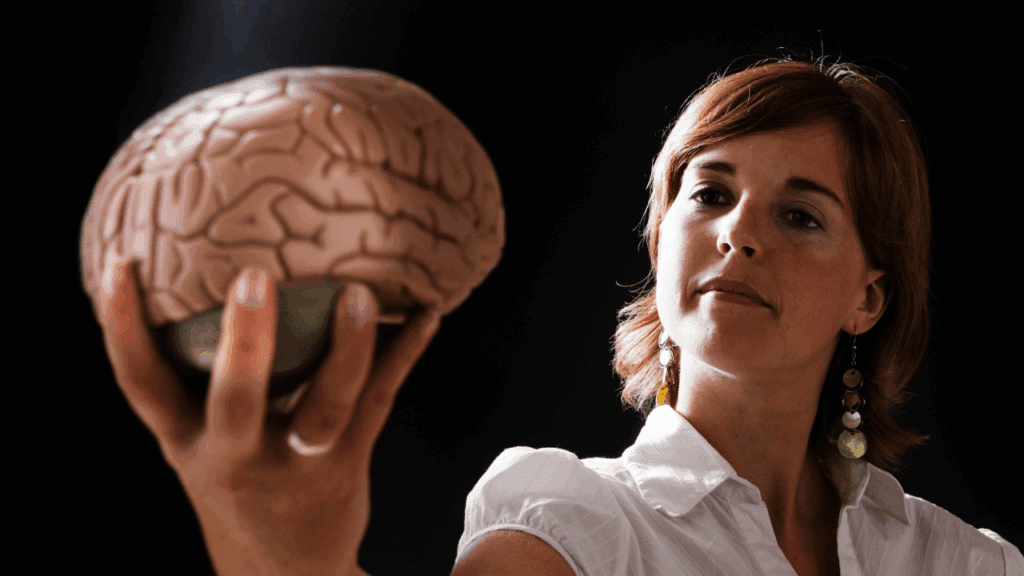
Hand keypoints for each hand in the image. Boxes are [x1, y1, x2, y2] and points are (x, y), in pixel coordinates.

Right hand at [96, 258, 440, 575]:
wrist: (284, 572)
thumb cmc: (241, 484)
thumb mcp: (203, 445)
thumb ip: (199, 383)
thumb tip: (207, 279)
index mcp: (189, 442)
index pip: (142, 384)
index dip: (122, 328)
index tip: (119, 266)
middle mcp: (237, 457)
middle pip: (236, 400)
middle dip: (245, 342)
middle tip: (253, 279)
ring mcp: (295, 465)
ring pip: (325, 406)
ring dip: (347, 347)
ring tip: (360, 293)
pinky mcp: (345, 465)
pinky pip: (377, 403)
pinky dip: (403, 355)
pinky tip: (427, 317)